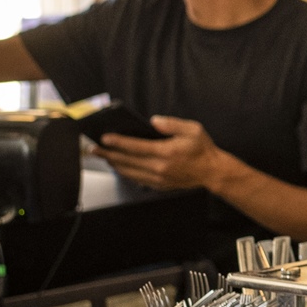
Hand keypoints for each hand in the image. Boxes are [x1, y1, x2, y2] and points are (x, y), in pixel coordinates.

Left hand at [99, 116, 224, 190]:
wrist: (212, 172)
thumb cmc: (203, 149)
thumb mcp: (193, 129)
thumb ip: (172, 123)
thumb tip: (153, 121)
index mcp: (166, 152)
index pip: (135, 147)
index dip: (117, 142)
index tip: (104, 138)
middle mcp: (159, 167)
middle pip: (127, 161)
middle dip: (108, 154)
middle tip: (94, 150)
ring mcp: (158, 178)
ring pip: (129, 172)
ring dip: (114, 164)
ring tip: (104, 158)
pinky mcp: (159, 185)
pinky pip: (137, 179)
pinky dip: (125, 173)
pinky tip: (120, 167)